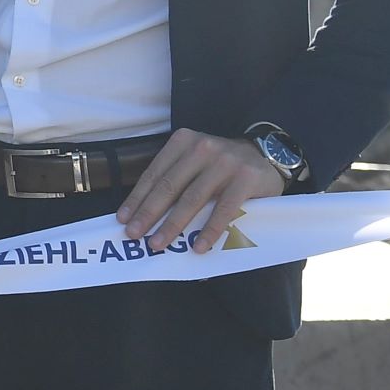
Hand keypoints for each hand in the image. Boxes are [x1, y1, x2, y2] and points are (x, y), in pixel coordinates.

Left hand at [118, 129, 284, 253]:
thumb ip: (174, 179)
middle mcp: (201, 148)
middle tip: (135, 235)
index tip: (123, 219)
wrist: (266, 155)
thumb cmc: (220, 165)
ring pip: (192, 199)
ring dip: (173, 225)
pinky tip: (198, 246)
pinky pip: (224, 209)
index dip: (137, 198)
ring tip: (159, 243)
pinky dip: (209, 230)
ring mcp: (225, 162)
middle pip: (169, 186)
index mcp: (183, 142)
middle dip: (149, 213)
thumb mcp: (194, 161)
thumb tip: (142, 213)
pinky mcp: (245, 179)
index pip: (154, 174)